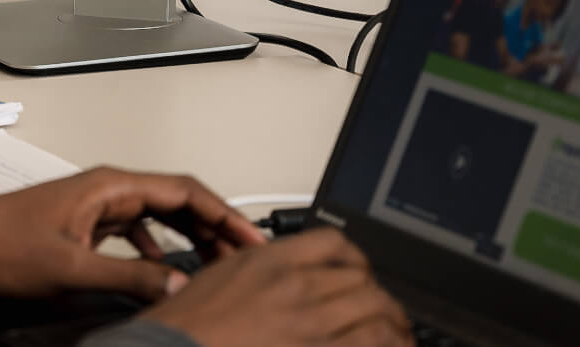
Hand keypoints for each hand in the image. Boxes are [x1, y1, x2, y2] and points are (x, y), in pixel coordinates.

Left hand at [0, 166, 264, 301]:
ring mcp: (91, 208)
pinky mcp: (79, 228)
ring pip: (156, 217)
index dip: (224, 213)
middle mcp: (103, 190)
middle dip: (213, 226)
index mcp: (108, 185)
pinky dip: (155, 250)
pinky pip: (132, 233)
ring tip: (213, 264)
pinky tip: (160, 271)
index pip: (184, 189)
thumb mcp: (70, 268)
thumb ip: (128, 279)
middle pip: (176, 200)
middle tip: (243, 255)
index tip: (251, 237)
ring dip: (187, 238)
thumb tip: (176, 285)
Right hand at [137, 227, 411, 346]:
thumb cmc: (182, 329)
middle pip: (363, 279)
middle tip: (383, 311)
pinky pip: (372, 345)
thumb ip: (256, 271)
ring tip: (396, 335)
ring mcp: (311, 327)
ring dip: (392, 324)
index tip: (358, 272)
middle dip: (378, 296)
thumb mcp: (216, 279)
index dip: (355, 258)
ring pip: (378, 313)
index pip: (334, 242)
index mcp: (270, 262)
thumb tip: (283, 274)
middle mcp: (297, 289)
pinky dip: (388, 344)